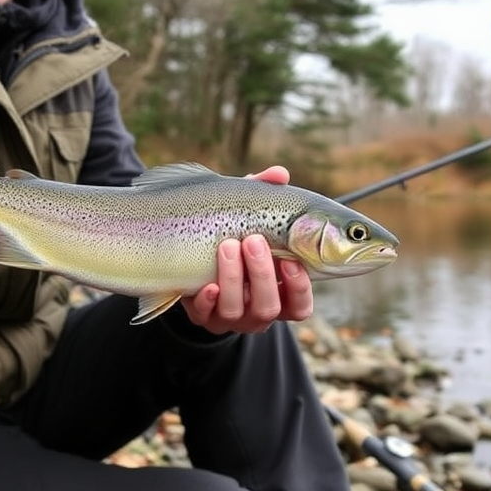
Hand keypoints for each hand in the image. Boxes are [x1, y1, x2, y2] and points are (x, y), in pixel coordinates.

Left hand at [181, 166, 313, 333]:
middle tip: (253, 240)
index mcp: (278, 292)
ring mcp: (228, 316)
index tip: (291, 260)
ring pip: (237, 311)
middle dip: (262, 275)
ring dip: (234, 278)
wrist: (190, 258)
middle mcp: (256, 310)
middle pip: (268, 308)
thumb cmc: (232, 234)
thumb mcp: (247, 216)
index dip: (299, 288)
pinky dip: (208, 301)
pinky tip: (208, 284)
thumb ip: (263, 196)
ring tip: (227, 246)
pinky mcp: (201, 316)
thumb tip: (279, 174)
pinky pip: (205, 316)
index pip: (300, 305)